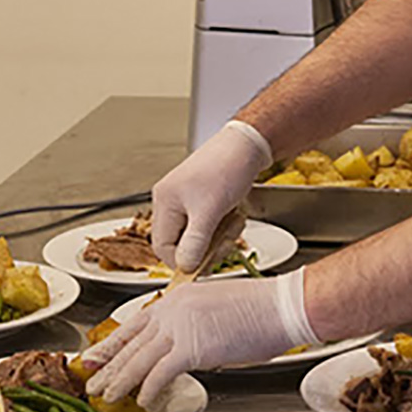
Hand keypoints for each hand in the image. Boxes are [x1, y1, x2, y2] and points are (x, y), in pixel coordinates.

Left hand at [83, 269, 317, 406]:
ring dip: (120, 380)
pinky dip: (149, 389)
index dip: (114, 342)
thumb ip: (193, 326)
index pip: (136, 322)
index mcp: (178, 299)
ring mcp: (180, 327)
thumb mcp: (216, 309)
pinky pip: (160, 373)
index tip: (96, 354)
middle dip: (109, 364)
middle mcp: (173, 309)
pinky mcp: (192, 347)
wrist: (282, 306)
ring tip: (107, 396)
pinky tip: (143, 401)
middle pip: (131, 341)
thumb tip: (183, 349)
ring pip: (139, 359)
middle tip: (90, 379)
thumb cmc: (262, 310)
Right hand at [151, 120, 271, 271]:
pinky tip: (234, 217)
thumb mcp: (210, 210)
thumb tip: (185, 266)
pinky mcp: (204, 199)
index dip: (182, 260)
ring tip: (232, 225)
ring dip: (217, 237)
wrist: (249, 144)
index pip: (162, 246)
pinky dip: (222, 227)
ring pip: (197, 235)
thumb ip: (195, 242)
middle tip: (224, 244)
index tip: (203, 266)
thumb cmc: (227, 168)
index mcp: (165, 201)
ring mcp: (188, 200)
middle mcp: (172, 201)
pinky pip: (209, 225)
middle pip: (180, 242)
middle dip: (204, 248)